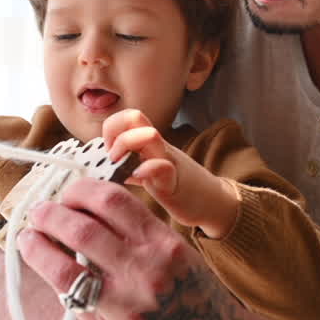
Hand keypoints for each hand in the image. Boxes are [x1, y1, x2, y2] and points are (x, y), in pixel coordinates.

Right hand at [18, 177, 250, 319]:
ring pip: (111, 201)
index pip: (64, 268)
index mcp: (121, 309)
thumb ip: (87, 313)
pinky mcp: (173, 237)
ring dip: (79, 193)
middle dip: (50, 215)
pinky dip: (109, 193)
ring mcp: (160, 249)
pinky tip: (94, 197)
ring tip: (63, 197)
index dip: (36, 249)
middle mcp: (141, 273)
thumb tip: (59, 274)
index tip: (23, 240)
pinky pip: (135, 203)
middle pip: (82, 227)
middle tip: (37, 214)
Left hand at [103, 109, 239, 238]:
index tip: (106, 151)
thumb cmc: (178, 186)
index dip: (111, 128)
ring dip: (126, 145)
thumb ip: (131, 166)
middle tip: (111, 157)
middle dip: (114, 131)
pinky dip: (145, 170)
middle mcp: (158, 147)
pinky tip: (137, 178)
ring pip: (148, 135)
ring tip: (120, 166)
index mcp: (150, 144)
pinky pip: (161, 167)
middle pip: (135, 117)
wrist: (213, 202)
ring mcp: (167, 161)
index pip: (128, 117)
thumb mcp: (150, 171)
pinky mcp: (174, 183)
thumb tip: (106, 167)